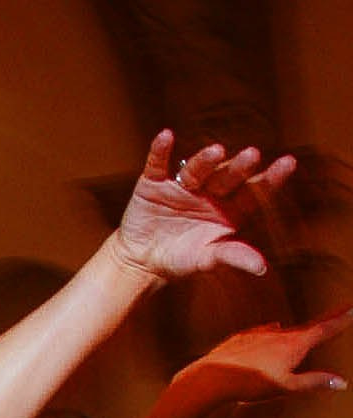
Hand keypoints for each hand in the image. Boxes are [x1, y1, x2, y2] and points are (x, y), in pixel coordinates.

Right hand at [114, 130, 295, 283]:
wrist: (142, 261)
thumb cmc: (181, 259)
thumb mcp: (207, 259)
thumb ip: (234, 256)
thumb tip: (262, 268)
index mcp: (229, 207)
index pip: (253, 191)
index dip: (270, 178)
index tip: (289, 163)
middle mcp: (210, 191)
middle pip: (227, 177)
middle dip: (239, 167)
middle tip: (252, 155)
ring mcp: (183, 185)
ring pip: (197, 169)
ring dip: (205, 160)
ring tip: (216, 152)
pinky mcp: (154, 183)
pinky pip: (158, 164)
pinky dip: (160, 151)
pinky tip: (166, 137)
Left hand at [188, 311, 351, 402]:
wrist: (213, 376)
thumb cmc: (250, 384)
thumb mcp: (287, 387)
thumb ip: (314, 383)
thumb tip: (340, 382)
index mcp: (294, 344)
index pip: (324, 329)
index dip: (340, 320)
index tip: (352, 309)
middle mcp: (279, 333)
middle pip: (307, 326)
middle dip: (324, 321)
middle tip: (339, 313)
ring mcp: (260, 333)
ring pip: (284, 330)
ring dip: (297, 331)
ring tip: (306, 330)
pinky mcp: (244, 337)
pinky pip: (263, 332)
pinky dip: (273, 333)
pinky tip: (272, 330)